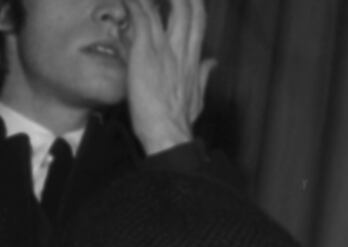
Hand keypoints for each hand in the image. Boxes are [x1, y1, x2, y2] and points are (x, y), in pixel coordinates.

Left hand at [123, 0, 215, 154]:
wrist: (167, 133)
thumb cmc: (179, 119)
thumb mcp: (197, 96)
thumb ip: (203, 75)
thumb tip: (213, 62)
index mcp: (193, 59)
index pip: (198, 21)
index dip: (193, 3)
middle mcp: (182, 50)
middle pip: (189, 9)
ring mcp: (165, 49)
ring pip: (167, 9)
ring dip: (159, 0)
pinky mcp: (146, 52)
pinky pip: (141, 18)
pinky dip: (134, 4)